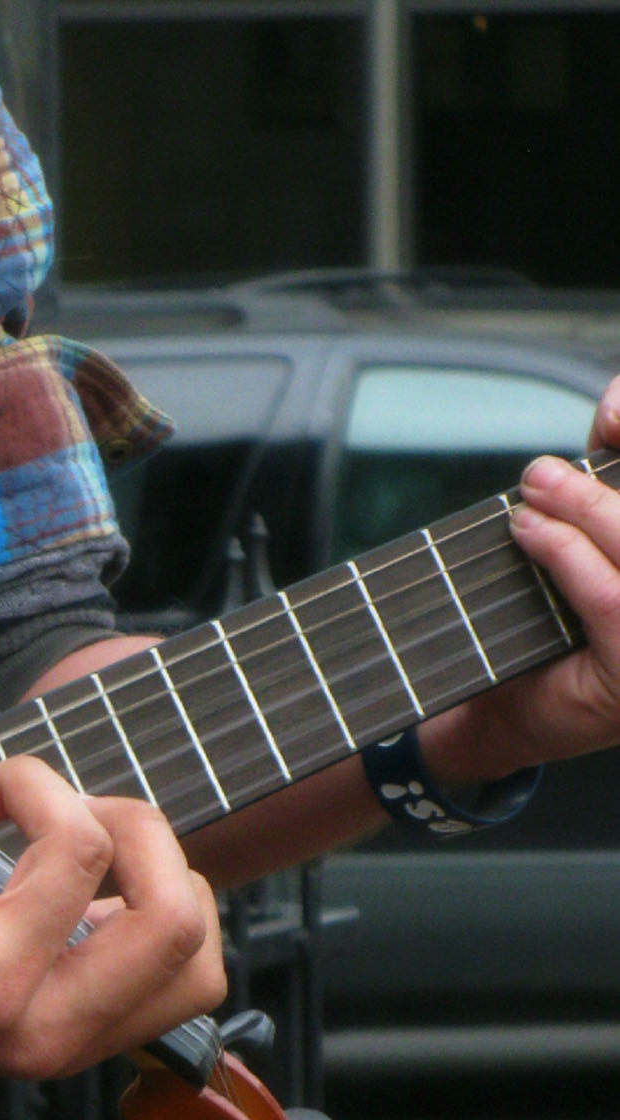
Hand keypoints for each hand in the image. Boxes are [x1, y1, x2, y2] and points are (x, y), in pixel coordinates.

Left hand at [0, 748, 223, 1080]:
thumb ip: (62, 943)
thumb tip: (127, 845)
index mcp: (65, 1038)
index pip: (197, 972)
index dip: (173, 884)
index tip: (106, 852)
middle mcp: (35, 1028)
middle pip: (177, 911)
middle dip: (136, 820)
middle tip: (57, 807)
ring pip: (85, 840)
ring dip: (25, 779)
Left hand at [422, 383, 619, 779]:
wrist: (512, 716)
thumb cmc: (555, 628)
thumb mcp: (591, 545)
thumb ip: (606, 487)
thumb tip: (617, 403)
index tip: (614, 405)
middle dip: (603, 481)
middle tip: (543, 470)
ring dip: (584, 509)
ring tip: (531, 495)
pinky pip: (613, 597)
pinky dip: (568, 556)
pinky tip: (530, 534)